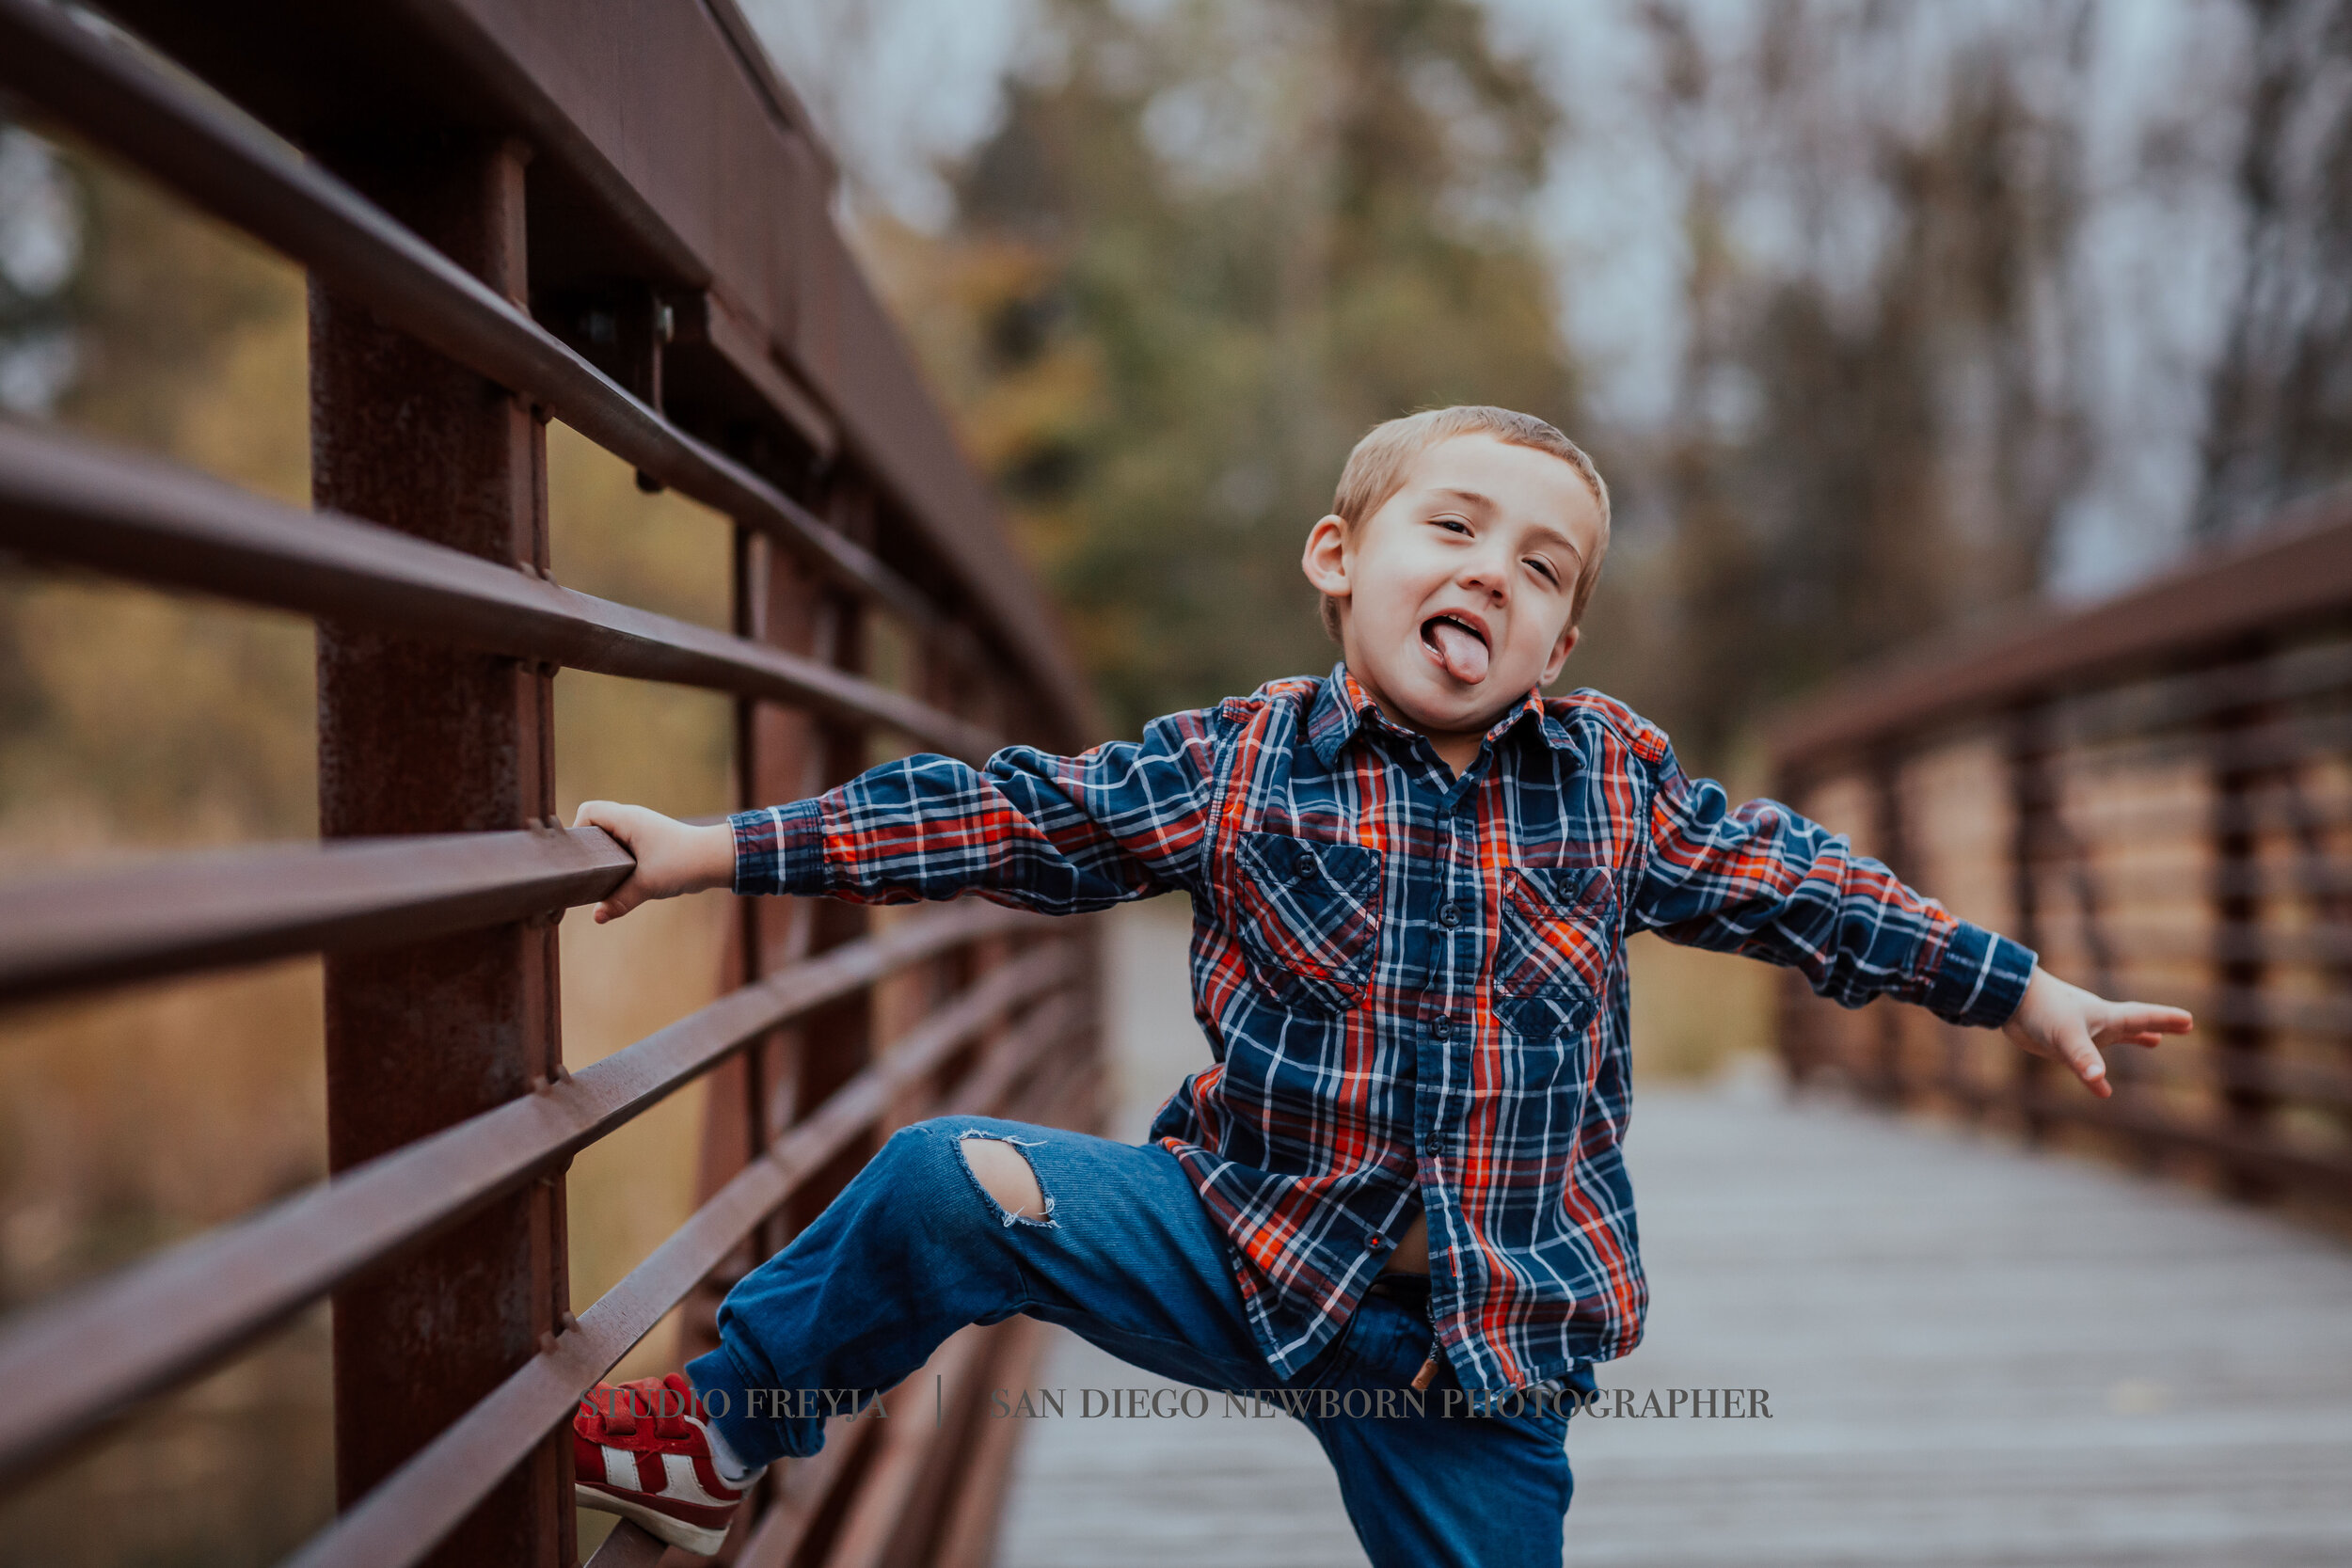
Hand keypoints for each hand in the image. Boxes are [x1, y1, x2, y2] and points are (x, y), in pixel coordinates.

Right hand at [570, 801, 735, 922]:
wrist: (717, 859)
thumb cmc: (684, 863)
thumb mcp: (647, 885)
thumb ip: (619, 901)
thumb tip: (597, 917)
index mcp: (627, 818)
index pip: (588, 811)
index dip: (578, 831)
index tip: (580, 859)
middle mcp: (632, 818)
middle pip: (594, 824)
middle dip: (588, 848)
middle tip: (587, 872)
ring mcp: (640, 829)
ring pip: (609, 837)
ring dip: (603, 856)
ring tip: (600, 878)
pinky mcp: (648, 841)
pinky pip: (622, 845)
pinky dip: (616, 860)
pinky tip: (618, 879)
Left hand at [2000, 966, 2193, 1098]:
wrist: (2008, 1000)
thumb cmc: (2041, 1011)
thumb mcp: (2066, 1036)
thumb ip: (2083, 1058)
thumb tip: (2098, 1081)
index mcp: (2106, 1016)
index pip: (2143, 1017)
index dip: (2166, 1019)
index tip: (2189, 1020)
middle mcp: (2097, 1022)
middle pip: (2135, 1024)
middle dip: (2158, 1024)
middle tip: (2182, 1025)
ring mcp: (2081, 1032)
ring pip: (2114, 1037)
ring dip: (2134, 1039)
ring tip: (2154, 1041)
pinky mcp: (2063, 1044)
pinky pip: (2087, 1062)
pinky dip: (2097, 1075)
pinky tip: (2103, 1091)